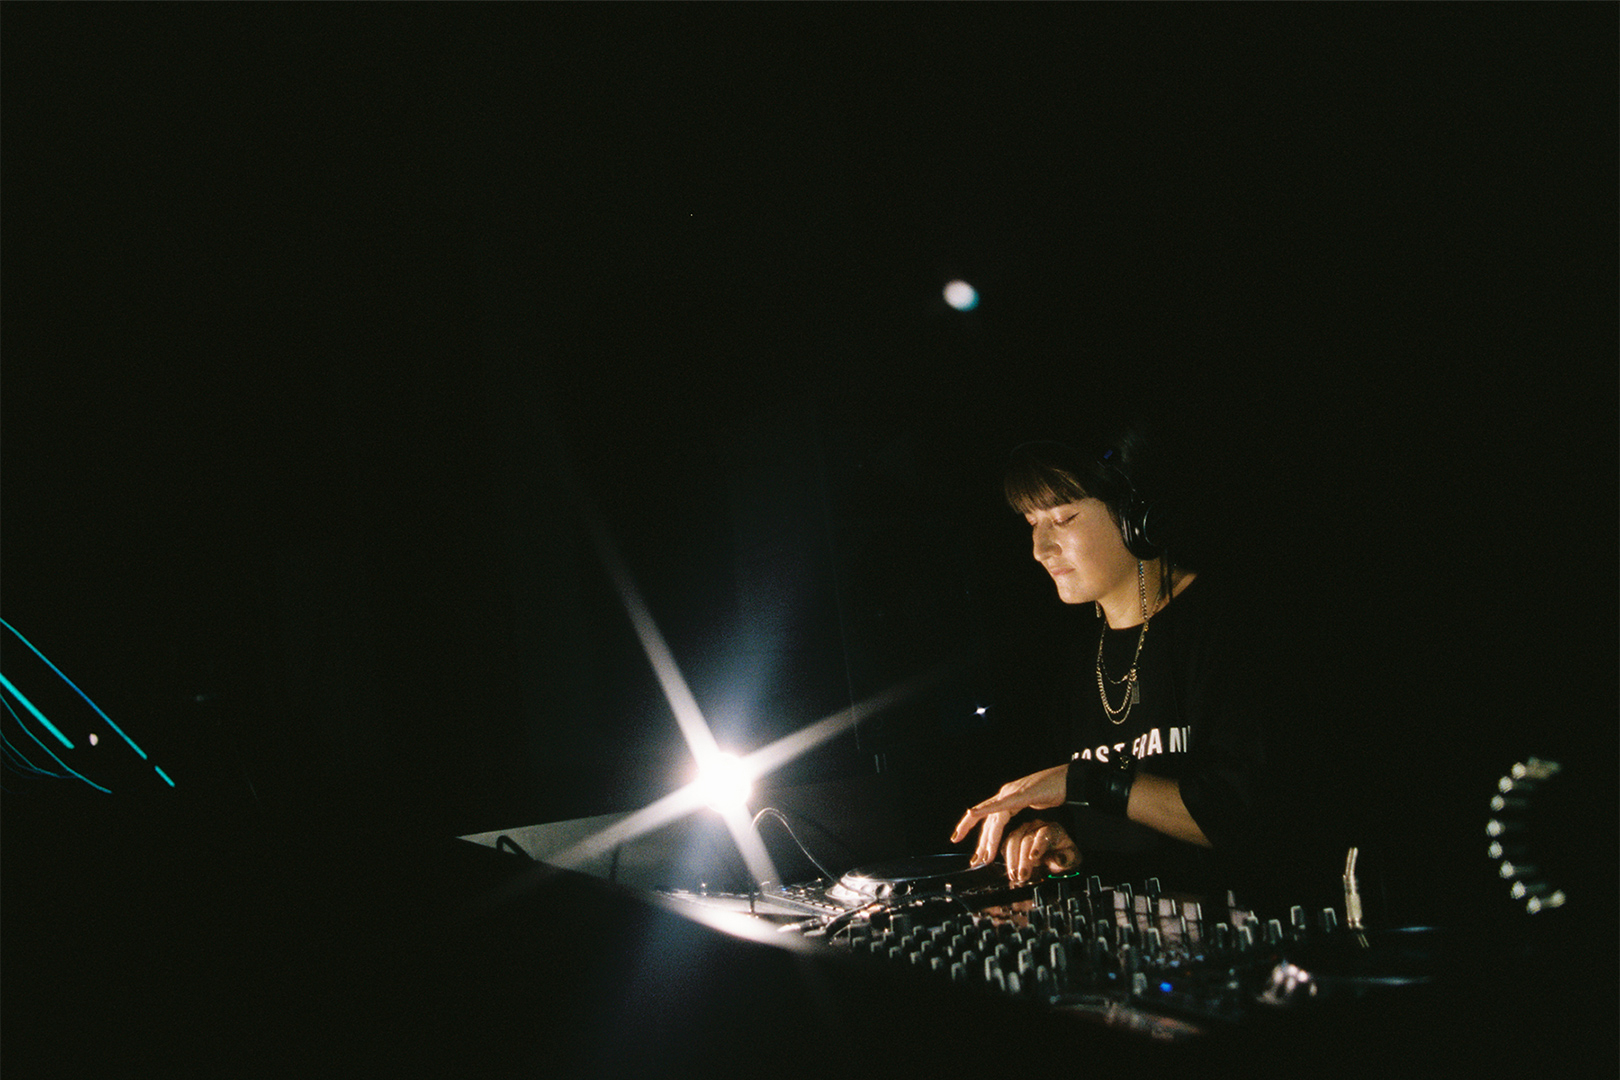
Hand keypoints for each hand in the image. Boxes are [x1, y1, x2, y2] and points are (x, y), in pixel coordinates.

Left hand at [950, 764, 1068, 869]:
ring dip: (987, 839)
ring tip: (983, 856)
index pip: (988, 818)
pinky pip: (1000, 805)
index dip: (979, 834)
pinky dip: (985, 810)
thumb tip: (1017, 828)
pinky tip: (973, 813)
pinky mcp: (1020, 794)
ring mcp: (1011, 793)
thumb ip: (1022, 812)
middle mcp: (1006, 793)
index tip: (976, 852)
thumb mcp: (1034, 805)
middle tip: (975, 862)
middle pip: (988, 822)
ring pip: (993, 819)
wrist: (1069, 779)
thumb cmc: (1055, 790)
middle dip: (981, 844)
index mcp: (1008, 797)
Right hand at [1001, 818, 1078, 884]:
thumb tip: (1059, 858)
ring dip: (1012, 859)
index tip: (1033, 857)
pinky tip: (1010, 871)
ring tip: (1014, 875)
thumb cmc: (1065, 855)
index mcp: (1052, 829)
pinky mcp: (1014, 838)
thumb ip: (1066, 858)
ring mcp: (1023, 830)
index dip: (1038, 845)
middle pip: (1026, 838)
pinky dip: (1007, 858)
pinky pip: (1006, 844)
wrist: (1057, 856)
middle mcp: (1036, 826)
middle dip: (1022, 858)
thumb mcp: (1071, 858)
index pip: (1044, 834)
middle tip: (1022, 875)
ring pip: (1013, 840)